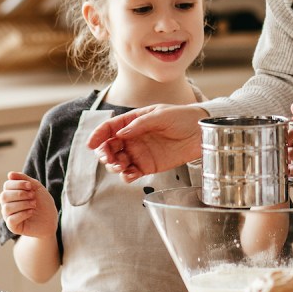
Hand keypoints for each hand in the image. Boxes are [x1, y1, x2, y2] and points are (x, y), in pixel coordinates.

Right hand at [0, 172, 57, 238]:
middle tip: (33, 196)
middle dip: (20, 194)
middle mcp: (7, 204)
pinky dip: (23, 214)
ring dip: (23, 204)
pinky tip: (31, 212)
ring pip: (7, 208)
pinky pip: (11, 219)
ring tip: (34, 204)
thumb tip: (10, 174)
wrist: (50, 220)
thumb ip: (24, 179)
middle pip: (4, 196)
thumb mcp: (36, 188)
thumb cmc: (43, 203)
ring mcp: (9, 216)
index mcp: (12, 193)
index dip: (18, 184)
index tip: (31, 186)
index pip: (7, 185)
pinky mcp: (12, 226)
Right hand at [87, 104, 207, 182]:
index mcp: (134, 121)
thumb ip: (140, 124)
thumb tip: (120, 134)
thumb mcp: (161, 115)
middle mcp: (133, 138)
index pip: (110, 128)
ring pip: (117, 162)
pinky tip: (130, 174)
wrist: (201, 132)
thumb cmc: (182, 118)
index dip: (98, 135)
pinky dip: (126, 176)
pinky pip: (131, 173)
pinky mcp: (148, 166)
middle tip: (109, 158)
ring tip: (120, 165)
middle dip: (104, 153)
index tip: (91, 144)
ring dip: (113, 165)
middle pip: (109, 147)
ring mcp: (140, 153)